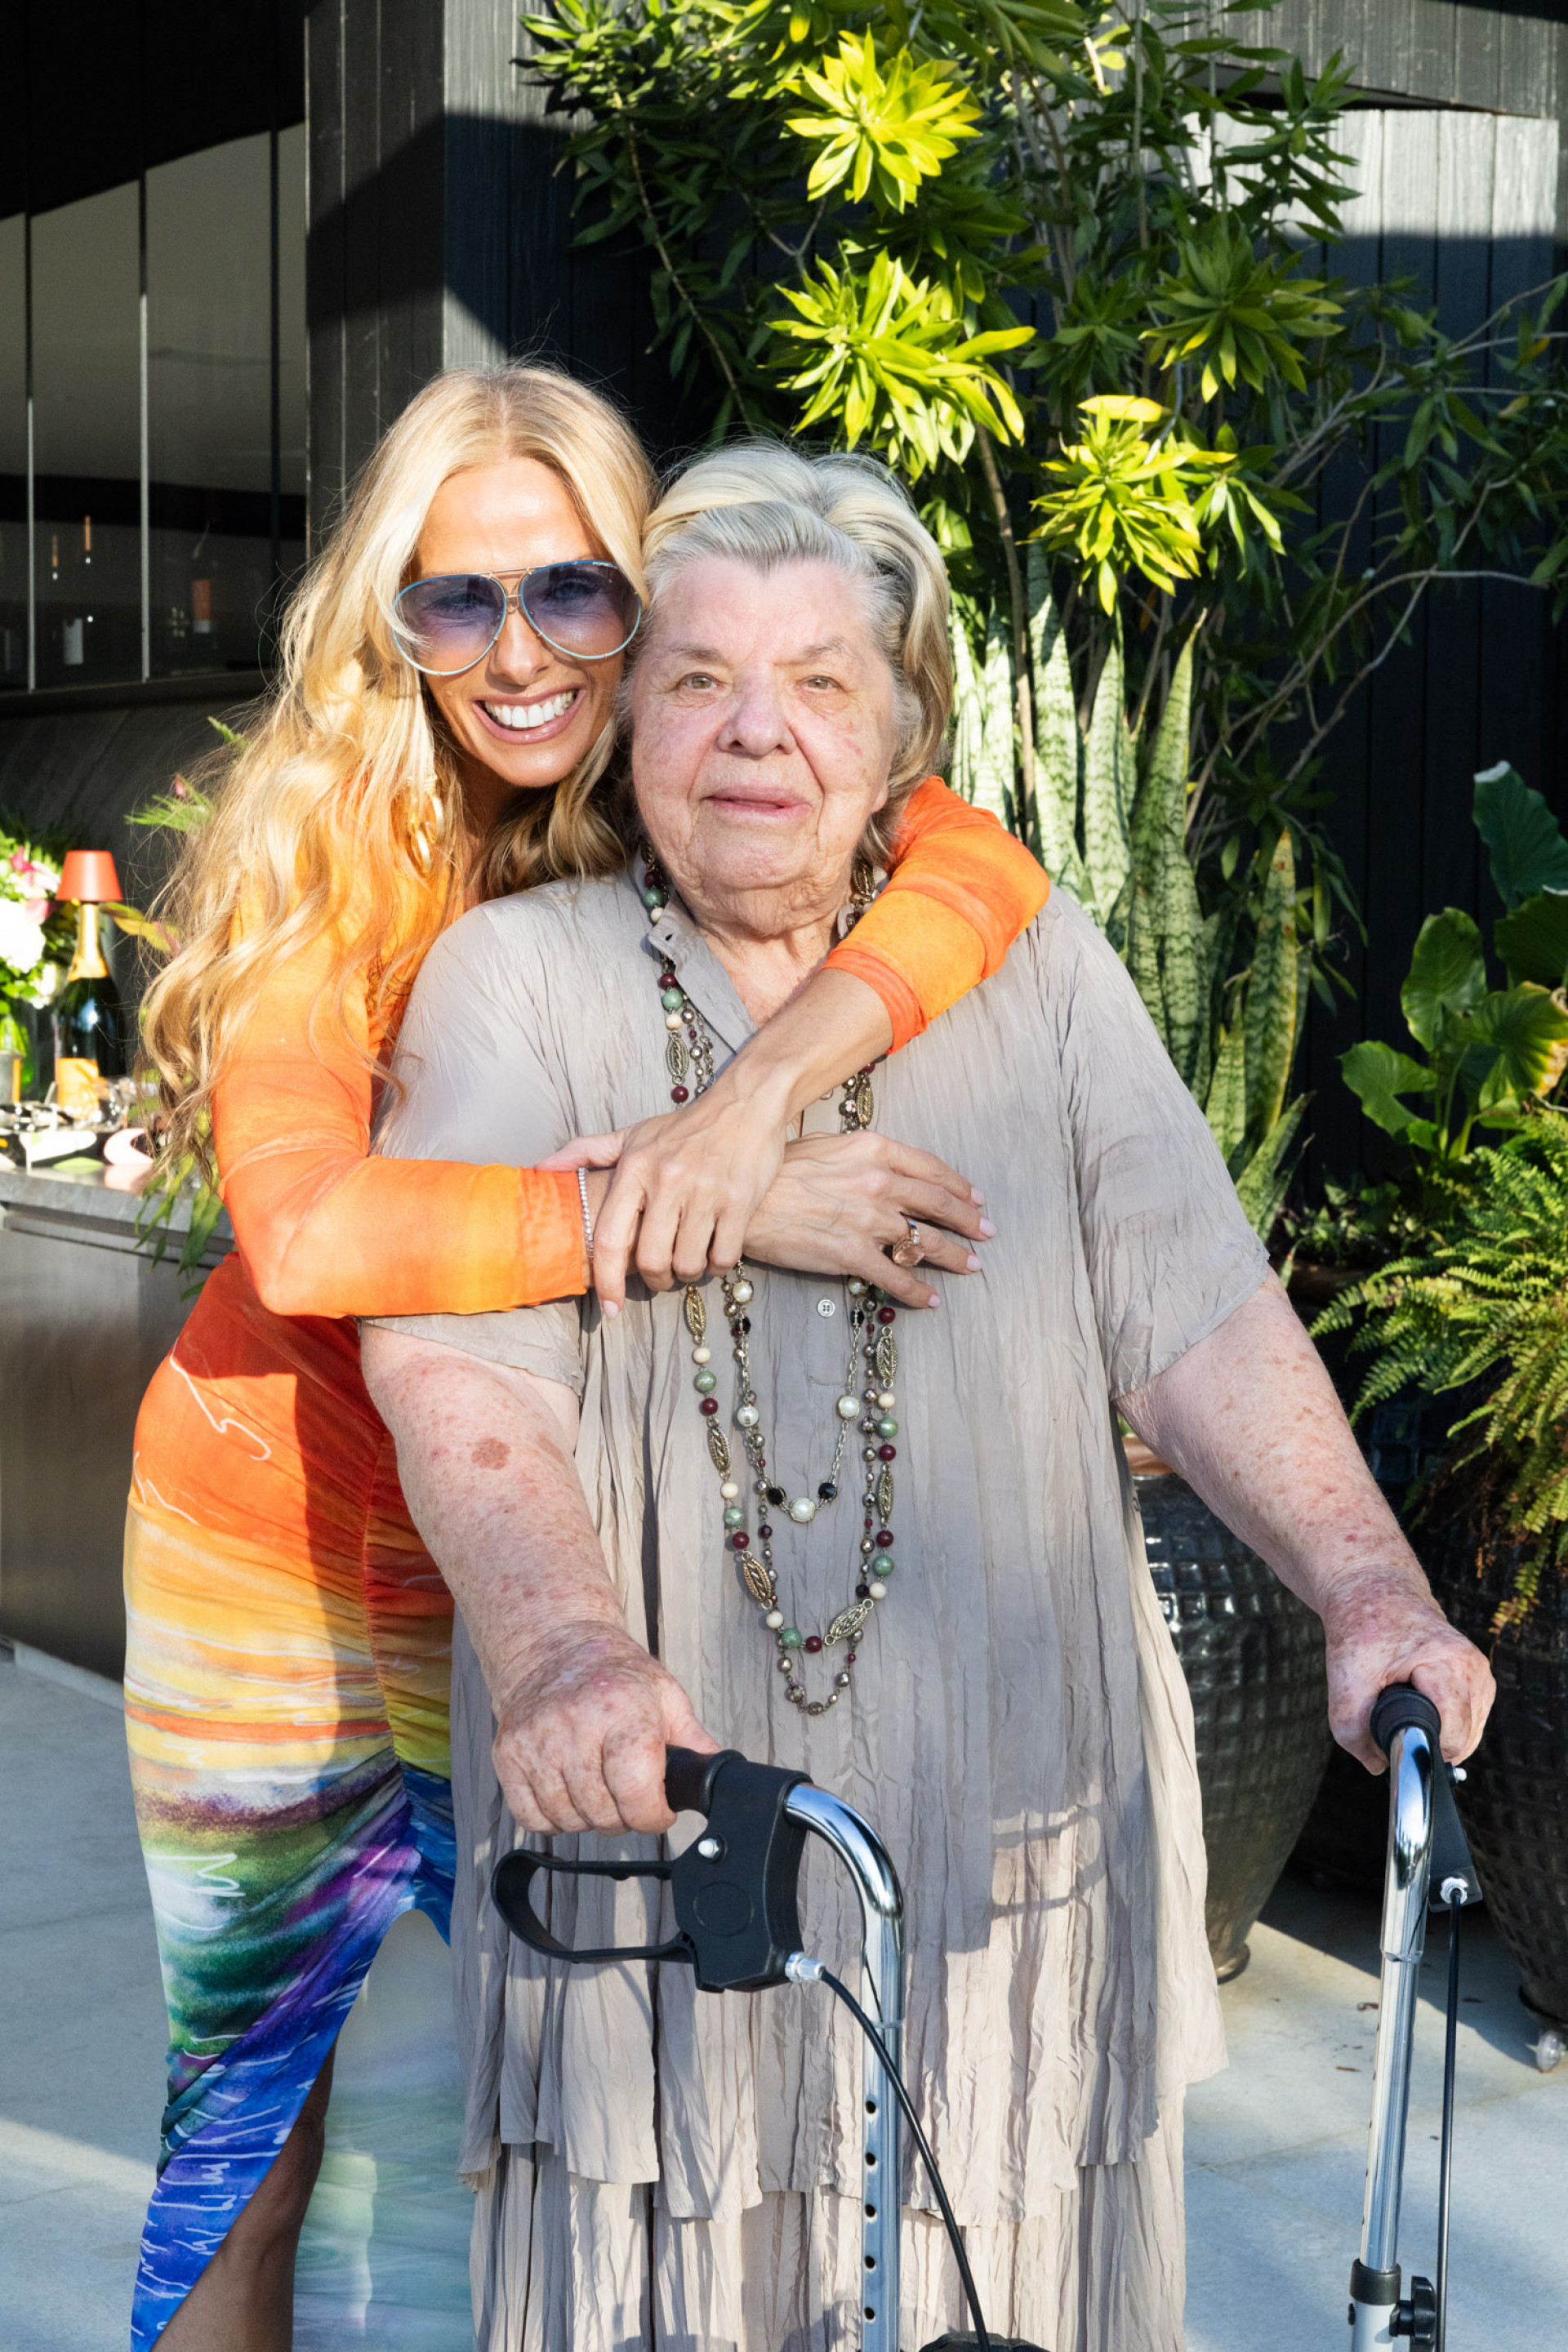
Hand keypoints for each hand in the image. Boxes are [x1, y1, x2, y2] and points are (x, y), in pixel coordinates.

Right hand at [492, 1618, 718, 1833]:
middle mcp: (576, 1724)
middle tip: (627, 1795)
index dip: (654, 1815)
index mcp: (624, 1710)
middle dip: (623, 1817)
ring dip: (587, 1817)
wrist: (553, 1646)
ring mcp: (537, 1740)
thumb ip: (693, 1741)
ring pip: (567, 1820)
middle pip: (603, 1814)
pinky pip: (531, 1818)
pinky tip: (567, 1790)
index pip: (637, 1792)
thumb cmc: (614, 1675)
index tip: (658, 1809)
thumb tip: (717, 1778)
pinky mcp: (507, 1753)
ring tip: (597, 1787)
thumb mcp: (665, 1695)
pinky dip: (552, 1817)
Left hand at [541, 1075, 791, 1312]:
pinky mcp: (740, 1200)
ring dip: (687, 1273)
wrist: (746, 1103)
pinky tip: (714, 1250)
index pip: (612, 1239)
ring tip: (688, 1259)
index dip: (606, 1281)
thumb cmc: (684, 1127)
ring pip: (688, 1263)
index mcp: (635, 1168)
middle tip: (660, 1274)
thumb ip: (586, 1152)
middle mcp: (668, 1180)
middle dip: (655, 1280)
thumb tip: (540, 1169)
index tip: (609, 1309)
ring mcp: (706, 1191)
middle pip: (652, 1261)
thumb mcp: (633, 1135)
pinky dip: (716, 1265)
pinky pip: (723, 1256)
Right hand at [743, 1130, 992, 1307]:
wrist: (744, 1202)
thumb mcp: (825, 1145)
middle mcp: (879, 1183)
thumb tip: (882, 1165)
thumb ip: (861, 1154)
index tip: (975, 1198)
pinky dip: (918, 1291)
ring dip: (954, 1256)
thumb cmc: (776, 1172)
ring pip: (924, 1242)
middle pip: (937, 1204)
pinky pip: (896, 1277)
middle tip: (986, 1232)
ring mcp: (868, 1221)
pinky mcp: (852, 1255)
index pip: (931, 1169)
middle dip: (968, 1221)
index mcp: (874, 1150)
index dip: (959, 1186)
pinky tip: (932, 1299)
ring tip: (971, 1265)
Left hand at [1321, 1566, 1495, 1771]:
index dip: (1421, 1747)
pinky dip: (1445, 1723)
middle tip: (1391, 1716)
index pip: (1453, 1735)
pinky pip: (1469, 1722)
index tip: (1394, 1741)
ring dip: (1436, 1733)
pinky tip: (1420, 1704)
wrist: (1374, 1589)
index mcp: (1450, 1663)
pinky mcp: (1479, 1679)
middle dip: (1426, 1740)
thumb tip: (1379, 1766)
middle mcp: (1474, 1669)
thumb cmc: (1361, 1628)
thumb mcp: (1343, 1679)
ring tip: (1404, 1703)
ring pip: (1469, 1735)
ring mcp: (1481, 1674)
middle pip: (1463, 1740)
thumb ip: (1352, 1730)